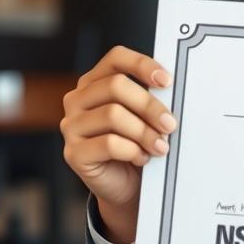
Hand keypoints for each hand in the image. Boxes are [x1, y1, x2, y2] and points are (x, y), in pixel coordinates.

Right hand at [61, 45, 176, 243]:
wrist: (124, 185)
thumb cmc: (136, 144)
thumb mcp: (144, 116)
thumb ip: (151, 98)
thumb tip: (172, 88)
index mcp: (95, 82)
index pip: (116, 58)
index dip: (142, 64)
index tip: (167, 81)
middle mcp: (77, 99)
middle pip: (116, 86)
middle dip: (149, 105)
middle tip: (170, 124)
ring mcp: (71, 126)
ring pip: (113, 115)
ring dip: (144, 132)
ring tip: (161, 146)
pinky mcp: (73, 153)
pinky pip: (109, 144)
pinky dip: (132, 151)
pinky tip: (141, 158)